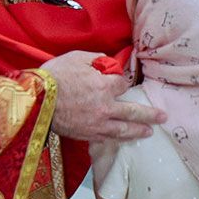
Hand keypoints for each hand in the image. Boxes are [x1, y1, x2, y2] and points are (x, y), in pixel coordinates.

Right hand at [44, 51, 163, 143]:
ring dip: (138, 131)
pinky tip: (123, 140)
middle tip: (162, 117)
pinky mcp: (86, 135)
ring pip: (123, 130)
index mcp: (104, 85)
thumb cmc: (55, 76)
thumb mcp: (76, 58)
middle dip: (149, 114)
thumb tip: (106, 62)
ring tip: (149, 132)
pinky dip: (117, 140)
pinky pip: (106, 138)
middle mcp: (105, 107)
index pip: (123, 84)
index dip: (122, 82)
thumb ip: (96, 60)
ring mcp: (96, 124)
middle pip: (133, 112)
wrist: (35, 100)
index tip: (120, 81)